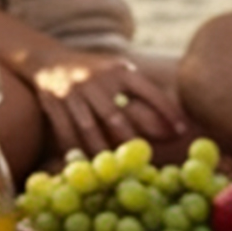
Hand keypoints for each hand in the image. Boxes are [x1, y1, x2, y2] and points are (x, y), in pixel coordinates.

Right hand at [23, 48, 188, 156]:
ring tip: (115, 171)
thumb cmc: (95, 71)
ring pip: (89, 128)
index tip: (183, 130)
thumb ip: (142, 89)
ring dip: (102, 150)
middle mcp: (96, 79)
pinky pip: (66, 131)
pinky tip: (84, 165)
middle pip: (116, 115)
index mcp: (119, 70)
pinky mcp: (54, 103)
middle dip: (131, 140)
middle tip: (145, 160)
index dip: (166, 110)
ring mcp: (74, 92)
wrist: (48, 59)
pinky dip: (75, 150)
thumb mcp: (119, 69)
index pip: (148, 90)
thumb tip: (175, 117)